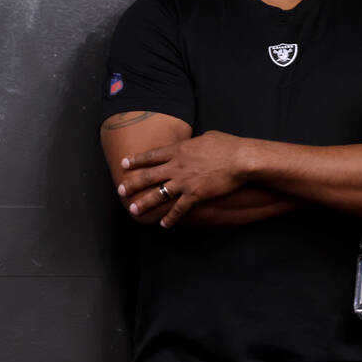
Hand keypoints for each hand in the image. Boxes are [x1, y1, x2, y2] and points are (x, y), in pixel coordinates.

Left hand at [118, 131, 249, 226]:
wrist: (241, 159)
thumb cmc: (227, 145)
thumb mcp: (207, 137)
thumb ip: (195, 142)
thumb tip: (195, 142)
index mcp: (178, 150)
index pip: (151, 156)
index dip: (136, 160)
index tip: (124, 164)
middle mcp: (176, 166)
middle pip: (148, 176)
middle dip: (132, 184)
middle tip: (120, 191)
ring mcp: (184, 181)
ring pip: (158, 194)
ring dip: (144, 203)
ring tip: (134, 210)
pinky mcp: (195, 195)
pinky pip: (179, 209)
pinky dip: (171, 218)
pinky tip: (164, 224)